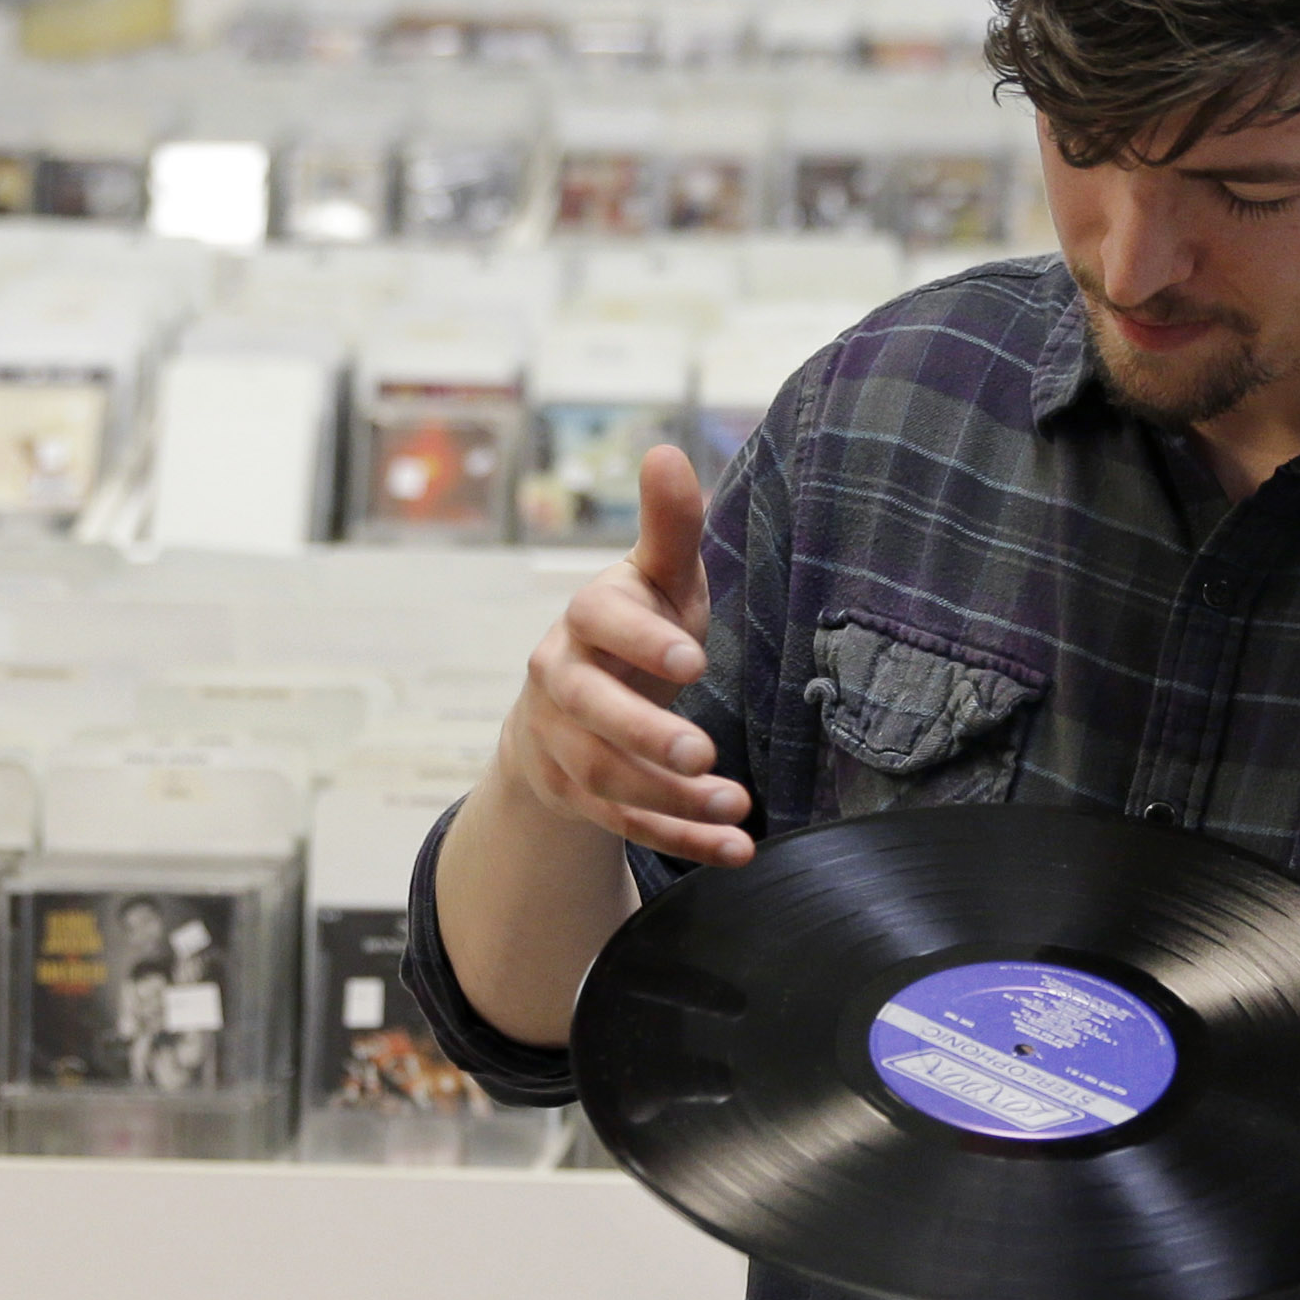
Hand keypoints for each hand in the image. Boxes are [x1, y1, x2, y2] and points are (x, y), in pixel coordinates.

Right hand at [494, 441, 752, 866]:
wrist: (565, 709)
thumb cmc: (632, 630)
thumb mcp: (655, 580)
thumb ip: (668, 528)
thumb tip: (666, 451)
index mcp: (585, 620)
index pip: (600, 623)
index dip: (643, 642)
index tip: (694, 661)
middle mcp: (562, 683)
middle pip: (590, 712)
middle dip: (643, 734)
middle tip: (701, 750)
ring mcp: (565, 744)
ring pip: (608, 778)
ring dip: (672, 799)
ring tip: (736, 808)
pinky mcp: (579, 797)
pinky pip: (626, 823)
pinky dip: (681, 839)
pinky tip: (736, 848)